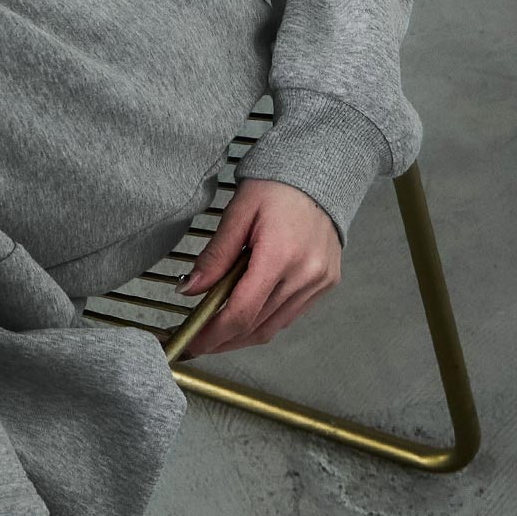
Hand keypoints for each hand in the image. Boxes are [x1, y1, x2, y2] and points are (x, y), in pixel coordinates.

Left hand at [174, 177, 341, 358]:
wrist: (320, 173)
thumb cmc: (276, 186)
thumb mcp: (237, 214)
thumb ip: (214, 256)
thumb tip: (189, 291)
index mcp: (281, 255)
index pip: (242, 312)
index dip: (213, 334)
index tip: (191, 343)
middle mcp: (306, 275)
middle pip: (257, 326)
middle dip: (223, 341)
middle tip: (197, 343)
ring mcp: (320, 282)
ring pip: (274, 327)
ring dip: (243, 336)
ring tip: (216, 335)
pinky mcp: (327, 283)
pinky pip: (290, 315)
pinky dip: (264, 321)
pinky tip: (245, 316)